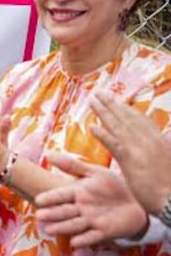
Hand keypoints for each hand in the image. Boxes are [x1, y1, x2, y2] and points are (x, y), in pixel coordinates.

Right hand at [34, 153, 148, 246]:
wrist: (139, 202)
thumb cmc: (115, 186)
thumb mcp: (95, 173)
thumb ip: (73, 166)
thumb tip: (49, 154)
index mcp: (78, 193)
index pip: (61, 195)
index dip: (51, 198)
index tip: (39, 200)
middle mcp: (82, 208)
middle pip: (64, 211)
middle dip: (52, 214)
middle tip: (40, 216)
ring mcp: (92, 221)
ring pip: (74, 225)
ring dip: (62, 228)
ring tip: (50, 230)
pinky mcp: (104, 232)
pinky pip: (92, 237)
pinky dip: (83, 240)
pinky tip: (74, 242)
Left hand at [90, 95, 170, 214]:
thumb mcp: (169, 160)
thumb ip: (165, 147)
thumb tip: (167, 136)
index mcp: (160, 141)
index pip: (141, 120)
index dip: (127, 109)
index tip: (116, 101)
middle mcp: (151, 142)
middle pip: (128, 119)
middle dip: (112, 105)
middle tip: (99, 93)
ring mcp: (141, 151)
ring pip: (120, 127)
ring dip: (104, 112)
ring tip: (92, 101)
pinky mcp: (132, 162)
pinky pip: (115, 145)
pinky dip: (103, 135)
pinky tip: (92, 127)